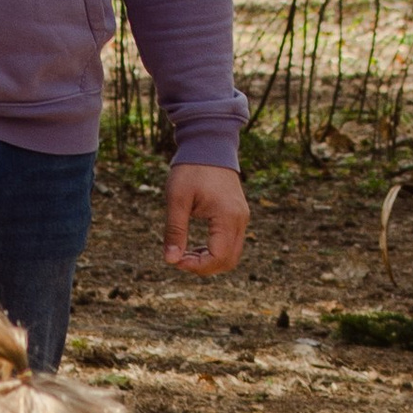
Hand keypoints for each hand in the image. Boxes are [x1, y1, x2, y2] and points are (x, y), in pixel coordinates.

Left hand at [164, 161, 248, 276]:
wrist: (209, 145)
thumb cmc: (190, 170)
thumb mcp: (177, 200)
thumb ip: (174, 231)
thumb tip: (170, 260)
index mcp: (227, 216)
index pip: (218, 257)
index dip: (196, 266)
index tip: (175, 259)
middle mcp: (240, 220)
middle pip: (229, 261)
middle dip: (204, 267)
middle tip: (179, 259)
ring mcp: (242, 218)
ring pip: (232, 255)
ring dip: (209, 261)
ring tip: (186, 252)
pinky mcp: (239, 216)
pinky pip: (232, 244)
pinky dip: (215, 251)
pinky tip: (196, 246)